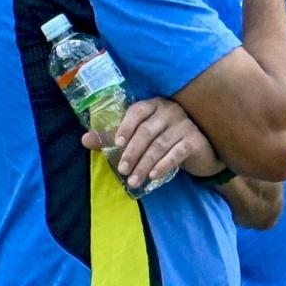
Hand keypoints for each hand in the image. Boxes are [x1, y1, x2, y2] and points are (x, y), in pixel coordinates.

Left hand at [82, 97, 223, 188]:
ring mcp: (185, 125)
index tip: (117, 144)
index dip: (126, 126)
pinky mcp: (195, 140)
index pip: (137, 111)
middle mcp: (170, 111)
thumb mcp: (140, 137)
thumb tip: (84, 140)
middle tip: (122, 170)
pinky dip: (164, 165)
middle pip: (147, 132)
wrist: (200, 151)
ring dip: (144, 164)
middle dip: (132, 153)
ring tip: (134, 181)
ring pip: (159, 145)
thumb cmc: (166, 140)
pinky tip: (154, 176)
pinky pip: (177, 153)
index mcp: (154, 105)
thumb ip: (114, 138)